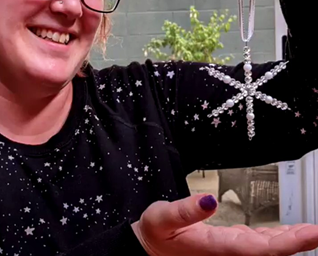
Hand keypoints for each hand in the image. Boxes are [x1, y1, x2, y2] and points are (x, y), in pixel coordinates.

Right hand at [132, 193, 317, 255]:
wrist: (151, 249)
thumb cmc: (155, 233)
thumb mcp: (161, 217)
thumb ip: (185, 210)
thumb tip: (209, 200)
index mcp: (213, 247)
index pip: (256, 248)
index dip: (287, 243)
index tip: (311, 234)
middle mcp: (225, 253)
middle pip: (267, 251)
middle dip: (295, 242)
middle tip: (317, 232)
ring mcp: (227, 250)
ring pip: (265, 249)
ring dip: (289, 241)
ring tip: (309, 232)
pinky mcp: (226, 245)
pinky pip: (257, 244)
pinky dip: (275, 238)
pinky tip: (287, 233)